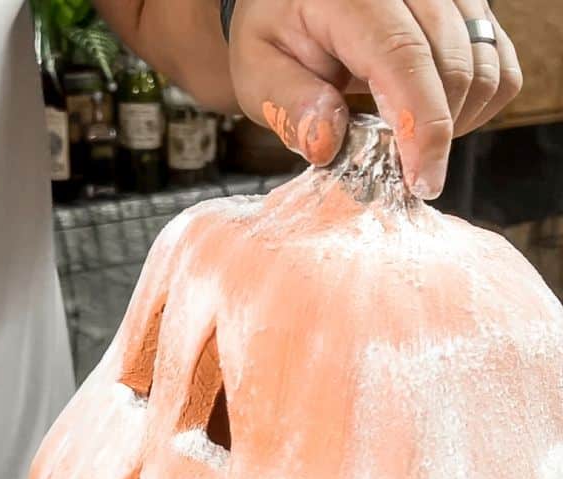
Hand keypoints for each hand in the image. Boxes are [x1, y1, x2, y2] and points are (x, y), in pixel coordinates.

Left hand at [226, 0, 522, 198]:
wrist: (296, 2)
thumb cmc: (277, 35)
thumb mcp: (258, 72)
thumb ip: (288, 105)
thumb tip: (326, 142)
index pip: (405, 58)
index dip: (421, 127)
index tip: (421, 182)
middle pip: (456, 66)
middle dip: (435, 134)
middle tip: (397, 170)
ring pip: (486, 66)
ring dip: (458, 121)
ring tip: (408, 140)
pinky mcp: (467, 8)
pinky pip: (499, 65)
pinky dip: (476, 104)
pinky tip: (433, 117)